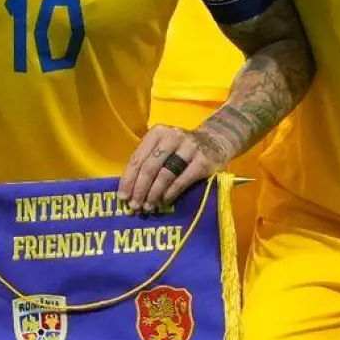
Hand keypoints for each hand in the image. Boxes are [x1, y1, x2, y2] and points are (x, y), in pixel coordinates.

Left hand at [118, 124, 233, 211]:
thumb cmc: (182, 148)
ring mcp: (189, 148)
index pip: (137, 158)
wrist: (217, 141)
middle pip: (149, 167)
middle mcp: (173, 137)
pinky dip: (170, 193)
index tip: (122, 197)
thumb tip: (129, 189)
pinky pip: (181, 181)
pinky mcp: (203, 162)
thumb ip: (148, 161)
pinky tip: (164, 202)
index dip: (128, 179)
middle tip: (134, 205)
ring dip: (153, 194)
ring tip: (148, 206)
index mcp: (158, 132)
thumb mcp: (164, 146)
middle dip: (139, 189)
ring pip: (165, 175)